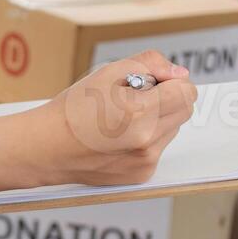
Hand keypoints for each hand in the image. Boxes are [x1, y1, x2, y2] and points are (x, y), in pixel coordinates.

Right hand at [28, 51, 197, 186]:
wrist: (49, 146)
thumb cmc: (74, 108)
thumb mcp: (109, 71)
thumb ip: (151, 64)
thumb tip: (179, 73)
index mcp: (140, 112)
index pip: (187, 93)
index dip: (174, 82)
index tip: (157, 81)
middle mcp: (147, 140)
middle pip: (185, 111)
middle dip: (169, 98)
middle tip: (139, 95)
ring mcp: (146, 161)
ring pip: (172, 130)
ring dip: (159, 119)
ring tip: (124, 117)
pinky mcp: (142, 174)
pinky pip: (159, 148)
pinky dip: (147, 138)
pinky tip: (121, 135)